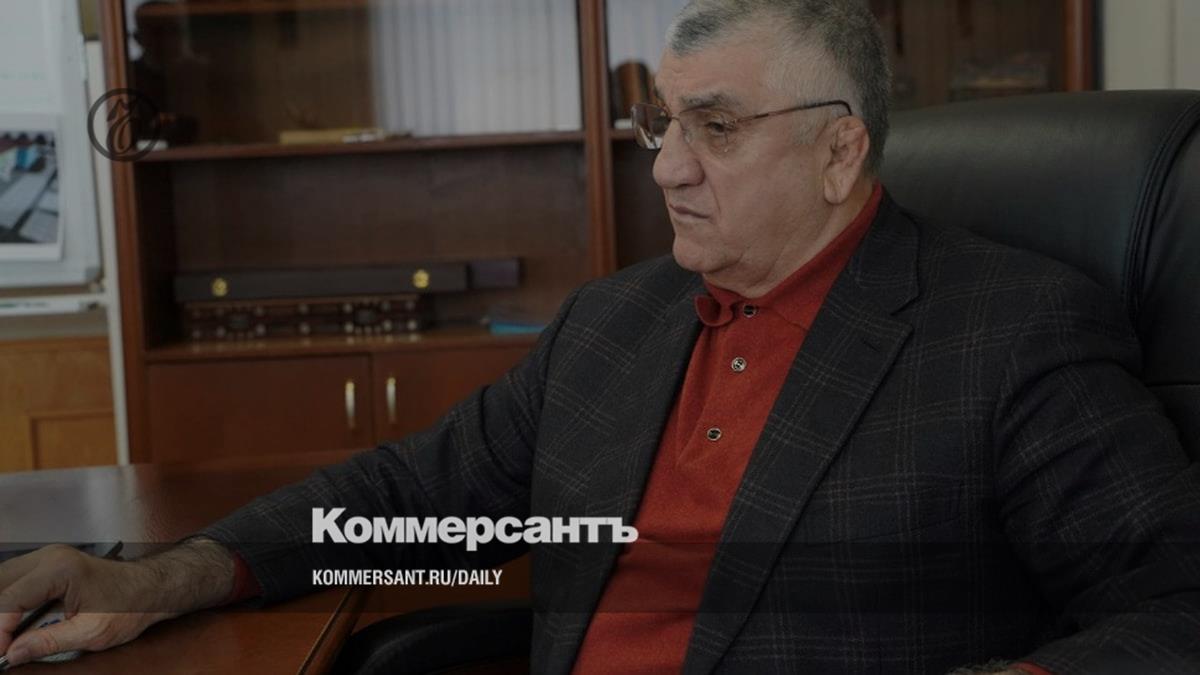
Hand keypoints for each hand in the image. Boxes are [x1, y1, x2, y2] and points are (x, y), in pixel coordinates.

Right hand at [0, 539, 234, 667]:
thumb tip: (13, 653)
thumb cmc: (130, 604)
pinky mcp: (48, 564)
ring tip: (4, 637)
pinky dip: (7, 600)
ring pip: (4, 579)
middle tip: (1, 646)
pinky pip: (14, 580)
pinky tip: (9, 622)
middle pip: (1, 585)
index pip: (10, 600)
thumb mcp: (91, 632)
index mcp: (59, 569)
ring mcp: (48, 557)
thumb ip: (49, 642)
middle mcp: (50, 557)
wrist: (150, 588)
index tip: (1, 653)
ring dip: (0, 607)